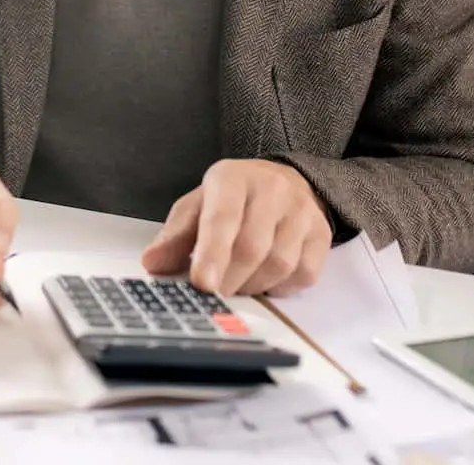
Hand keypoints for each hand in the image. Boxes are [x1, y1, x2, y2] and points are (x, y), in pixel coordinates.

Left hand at [141, 159, 330, 296]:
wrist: (283, 181)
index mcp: (233, 178)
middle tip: (215, 293)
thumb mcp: (197, 206)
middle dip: (229, 280)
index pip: (222, 218)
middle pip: (252, 248)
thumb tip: (152, 263)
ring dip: (253, 285)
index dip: (211, 254)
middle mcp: (272, 189)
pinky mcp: (321, 233)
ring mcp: (302, 211)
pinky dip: (281, 287)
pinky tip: (265, 278)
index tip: (202, 284)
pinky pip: (304, 274)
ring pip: (279, 264)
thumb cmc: (232, 199)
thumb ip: (175, 236)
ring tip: (237, 282)